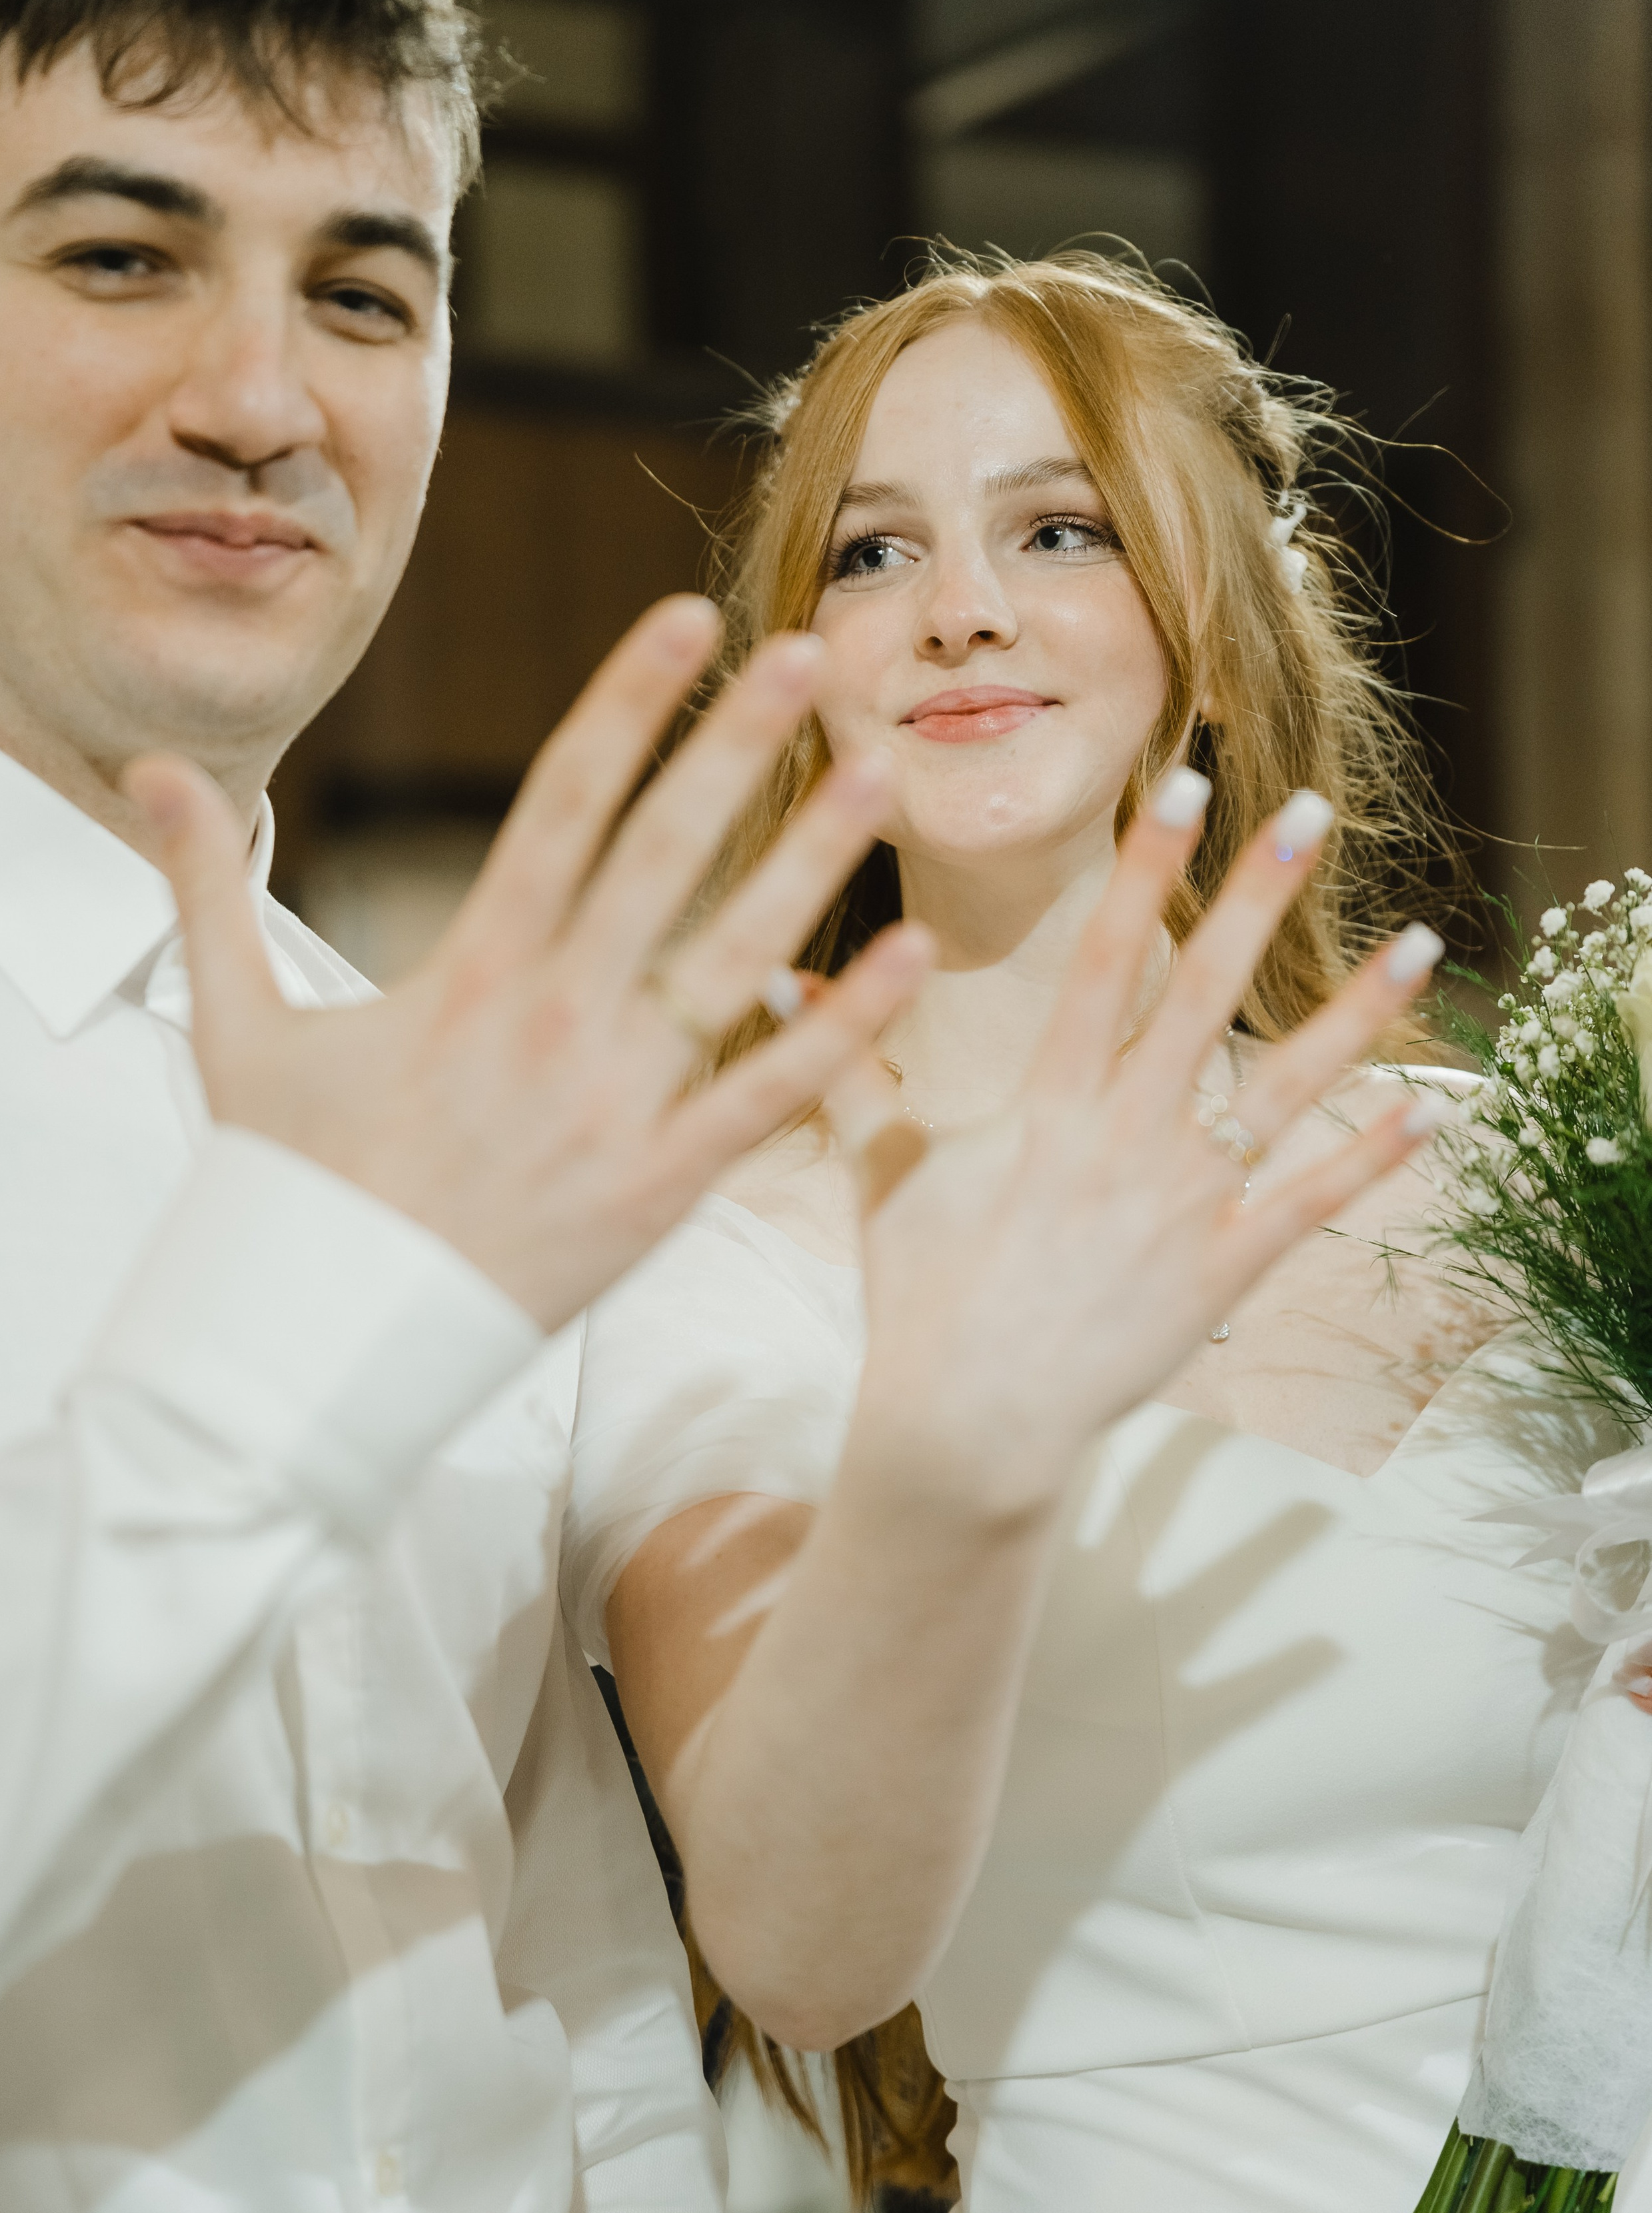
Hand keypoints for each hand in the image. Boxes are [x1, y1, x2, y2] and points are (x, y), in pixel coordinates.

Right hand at [125, 596, 930, 1329]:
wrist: (316, 1343)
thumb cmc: (286, 1184)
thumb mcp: (233, 1027)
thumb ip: (209, 889)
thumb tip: (154, 770)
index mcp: (468, 967)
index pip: (561, 799)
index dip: (627, 701)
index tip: (686, 619)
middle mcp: (552, 1018)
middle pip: (662, 854)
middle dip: (736, 746)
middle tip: (812, 655)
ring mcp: (612, 1104)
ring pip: (733, 961)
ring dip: (813, 864)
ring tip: (883, 778)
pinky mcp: (658, 1189)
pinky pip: (767, 1099)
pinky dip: (842, 1032)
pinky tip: (907, 962)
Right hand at [828, 767, 1443, 1517]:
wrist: (968, 1425)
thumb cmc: (920, 1301)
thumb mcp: (880, 1180)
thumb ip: (848, 1076)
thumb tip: (783, 985)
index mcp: (1046, 1105)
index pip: (1104, 958)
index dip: (1148, 869)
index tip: (1186, 787)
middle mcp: (1125, 1136)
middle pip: (1204, 993)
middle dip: (1257, 895)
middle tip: (1313, 812)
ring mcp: (1184, 1203)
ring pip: (1284, 1087)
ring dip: (1356, 1013)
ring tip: (1422, 944)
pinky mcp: (1223, 1271)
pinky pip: (1311, 1203)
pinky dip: (1371, 1157)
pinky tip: (1429, 1108)